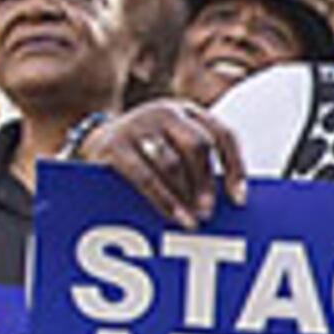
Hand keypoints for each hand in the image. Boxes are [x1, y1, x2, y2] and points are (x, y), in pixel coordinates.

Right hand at [85, 97, 246, 227]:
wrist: (93, 143)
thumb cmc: (148, 154)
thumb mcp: (174, 148)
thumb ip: (197, 164)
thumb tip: (229, 203)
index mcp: (188, 112)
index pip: (222, 135)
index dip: (234, 167)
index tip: (239, 200)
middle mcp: (165, 112)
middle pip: (198, 146)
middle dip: (207, 182)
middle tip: (209, 212)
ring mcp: (138, 125)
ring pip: (171, 163)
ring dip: (185, 195)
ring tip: (193, 221)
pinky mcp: (114, 145)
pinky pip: (144, 176)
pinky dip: (162, 199)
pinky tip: (174, 216)